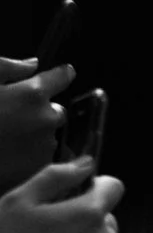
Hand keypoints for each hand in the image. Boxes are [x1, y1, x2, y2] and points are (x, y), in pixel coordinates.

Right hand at [0, 58, 70, 190]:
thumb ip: (9, 68)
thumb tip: (31, 64)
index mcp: (32, 94)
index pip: (60, 78)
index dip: (61, 74)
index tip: (65, 73)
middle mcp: (45, 119)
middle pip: (57, 111)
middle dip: (42, 110)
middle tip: (14, 114)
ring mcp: (43, 145)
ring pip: (48, 134)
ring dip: (35, 132)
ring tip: (6, 135)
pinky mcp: (39, 168)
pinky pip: (41, 156)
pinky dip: (29, 152)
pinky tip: (7, 151)